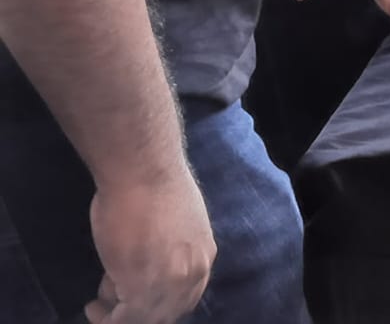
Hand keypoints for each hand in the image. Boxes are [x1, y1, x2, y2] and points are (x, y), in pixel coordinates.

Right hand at [86, 166, 214, 323]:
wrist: (143, 171)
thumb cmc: (152, 188)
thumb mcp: (174, 228)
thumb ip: (168, 255)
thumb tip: (145, 269)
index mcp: (204, 256)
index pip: (185, 297)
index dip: (158, 304)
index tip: (132, 300)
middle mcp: (193, 273)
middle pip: (167, 312)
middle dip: (137, 314)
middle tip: (110, 308)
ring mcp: (169, 281)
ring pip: (145, 317)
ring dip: (119, 316)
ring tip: (99, 305)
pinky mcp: (141, 284)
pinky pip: (125, 317)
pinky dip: (108, 317)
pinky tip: (94, 305)